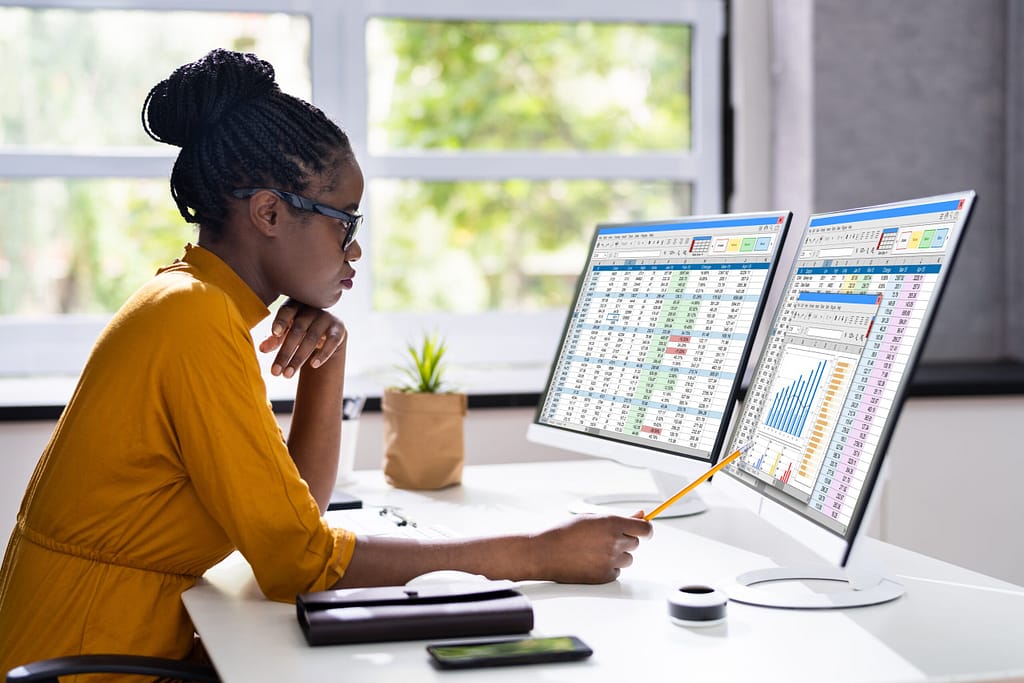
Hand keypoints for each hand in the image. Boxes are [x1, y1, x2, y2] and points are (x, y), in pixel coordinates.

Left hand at [258, 299, 346, 377]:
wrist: (327, 331)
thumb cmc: (300, 330)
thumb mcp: (286, 333)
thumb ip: (274, 339)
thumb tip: (261, 349)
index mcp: (295, 306)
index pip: (287, 311)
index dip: (281, 321)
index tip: (275, 333)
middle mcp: (311, 310)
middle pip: (297, 330)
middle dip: (285, 353)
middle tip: (275, 372)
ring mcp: (326, 318)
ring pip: (312, 338)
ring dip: (299, 358)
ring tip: (287, 375)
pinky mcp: (338, 329)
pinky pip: (331, 341)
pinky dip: (323, 354)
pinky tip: (313, 365)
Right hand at [531, 511, 652, 583]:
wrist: (545, 553)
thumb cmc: (565, 533)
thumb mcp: (592, 518)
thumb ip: (620, 518)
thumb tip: (641, 514)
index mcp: (611, 523)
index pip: (644, 528)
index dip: (646, 530)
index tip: (644, 531)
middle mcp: (614, 541)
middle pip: (635, 543)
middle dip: (624, 540)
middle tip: (603, 540)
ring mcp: (610, 560)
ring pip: (628, 559)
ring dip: (617, 555)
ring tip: (595, 551)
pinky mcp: (605, 576)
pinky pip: (617, 571)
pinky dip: (608, 568)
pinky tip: (591, 562)